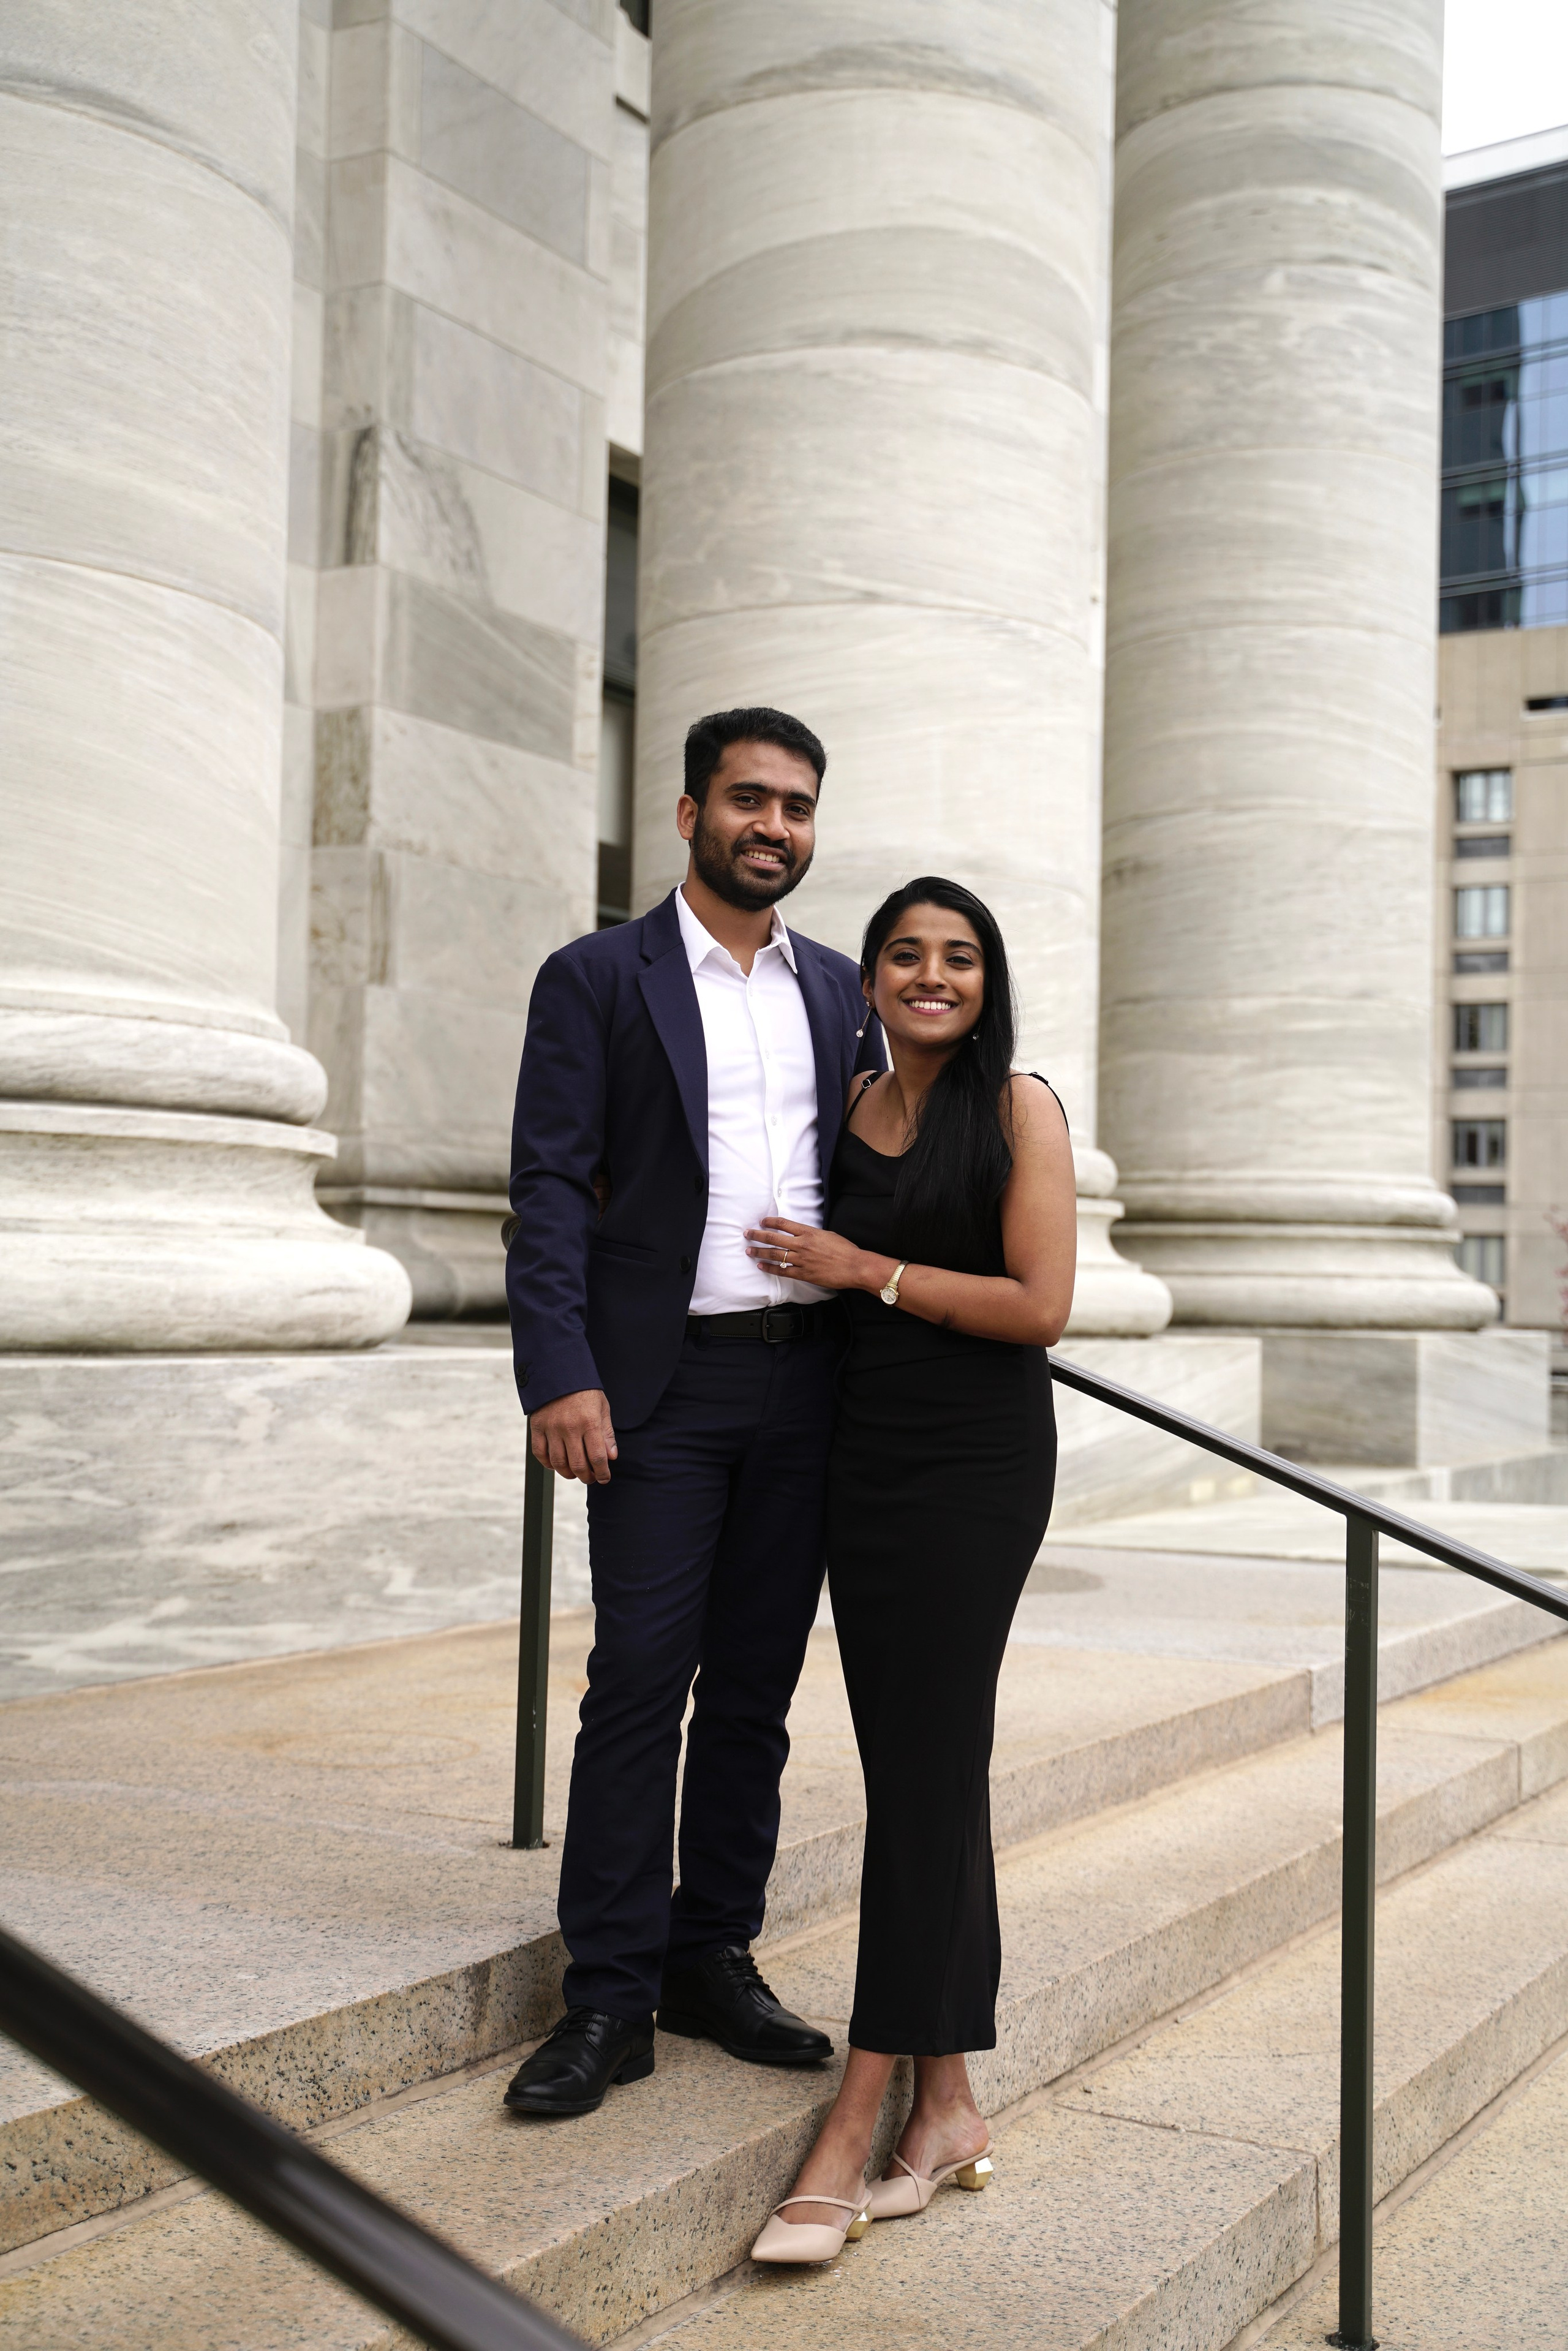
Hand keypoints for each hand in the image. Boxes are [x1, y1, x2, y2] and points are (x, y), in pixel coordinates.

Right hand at [531, 1389, 616, 1483]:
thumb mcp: (602, 1408)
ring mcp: (552, 1428)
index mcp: (589, 1422)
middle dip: (586, 1476)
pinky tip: (556, 1464)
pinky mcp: (537, 1426)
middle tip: (590, 1478)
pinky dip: (548, 1464)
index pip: (597, 1457)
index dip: (602, 1473)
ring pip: (558, 1462)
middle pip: (578, 1464)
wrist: (558, 1370)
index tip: (604, 1478)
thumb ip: (607, 1433)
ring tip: (574, 1473)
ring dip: (568, 1473)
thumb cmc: (584, 1390)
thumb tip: (612, 1457)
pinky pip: (540, 1453)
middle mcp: (570, 1427)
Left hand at [745, 1218, 884, 1292]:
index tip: (762, 1221)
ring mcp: (801, 1260)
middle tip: (747, 1234)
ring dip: (760, 1252)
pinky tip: (762, 1266)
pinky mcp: (803, 1274)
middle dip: (758, 1236)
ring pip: (775, 1255)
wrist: (854, 1266)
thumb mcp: (827, 1234)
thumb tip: (801, 1233)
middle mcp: (802, 1245)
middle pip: (774, 1238)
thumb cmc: (845, 1250)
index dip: (770, 1222)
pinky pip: (783, 1271)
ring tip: (749, 1250)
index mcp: (809, 1232)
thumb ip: (811, 1234)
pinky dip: (770, 1268)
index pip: (784, 1224)